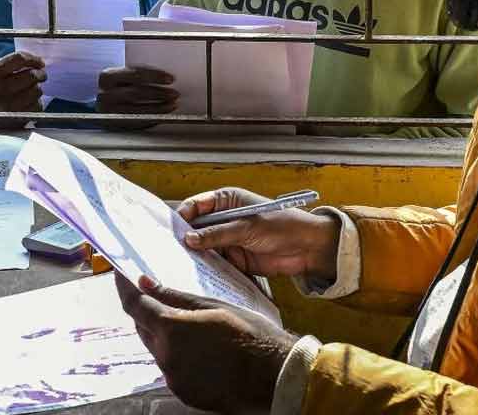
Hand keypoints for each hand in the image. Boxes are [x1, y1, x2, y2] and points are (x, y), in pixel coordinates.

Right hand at [0, 52, 45, 128]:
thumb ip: (9, 65)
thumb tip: (36, 61)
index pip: (18, 59)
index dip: (33, 59)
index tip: (39, 62)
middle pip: (31, 75)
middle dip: (40, 74)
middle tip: (40, 75)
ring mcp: (8, 106)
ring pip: (37, 90)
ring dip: (37, 88)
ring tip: (30, 90)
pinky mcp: (17, 118)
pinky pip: (38, 106)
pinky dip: (36, 102)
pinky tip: (27, 102)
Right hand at [97, 67, 178, 127]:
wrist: (101, 103)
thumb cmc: (117, 87)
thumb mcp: (123, 76)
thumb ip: (140, 76)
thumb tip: (166, 79)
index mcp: (108, 76)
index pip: (136, 74)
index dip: (156, 76)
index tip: (171, 79)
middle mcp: (105, 94)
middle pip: (137, 92)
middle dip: (159, 93)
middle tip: (174, 94)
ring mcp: (109, 111)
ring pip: (138, 109)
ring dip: (158, 107)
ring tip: (172, 104)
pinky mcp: (114, 123)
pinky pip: (137, 121)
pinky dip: (152, 118)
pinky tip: (161, 114)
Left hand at [115, 274, 293, 414]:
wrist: (275, 376)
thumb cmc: (251, 336)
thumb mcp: (213, 307)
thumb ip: (175, 297)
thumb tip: (146, 284)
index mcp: (172, 330)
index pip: (135, 306)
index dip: (124, 288)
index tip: (120, 275)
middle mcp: (167, 357)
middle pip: (144, 328)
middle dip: (146, 310)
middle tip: (155, 294)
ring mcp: (174, 378)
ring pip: (157, 348)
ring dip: (162, 333)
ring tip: (186, 322)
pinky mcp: (184, 392)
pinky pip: (171, 367)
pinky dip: (175, 354)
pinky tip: (196, 347)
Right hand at [178, 187, 339, 280]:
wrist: (308, 248)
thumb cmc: (281, 225)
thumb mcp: (246, 227)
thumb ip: (217, 234)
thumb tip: (189, 240)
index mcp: (226, 201)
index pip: (196, 206)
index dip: (182, 217)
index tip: (169, 230)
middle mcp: (224, 220)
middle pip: (196, 229)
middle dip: (185, 239)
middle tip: (169, 250)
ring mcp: (228, 240)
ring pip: (204, 248)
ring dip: (195, 256)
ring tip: (179, 265)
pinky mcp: (235, 259)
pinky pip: (216, 264)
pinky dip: (208, 269)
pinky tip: (197, 275)